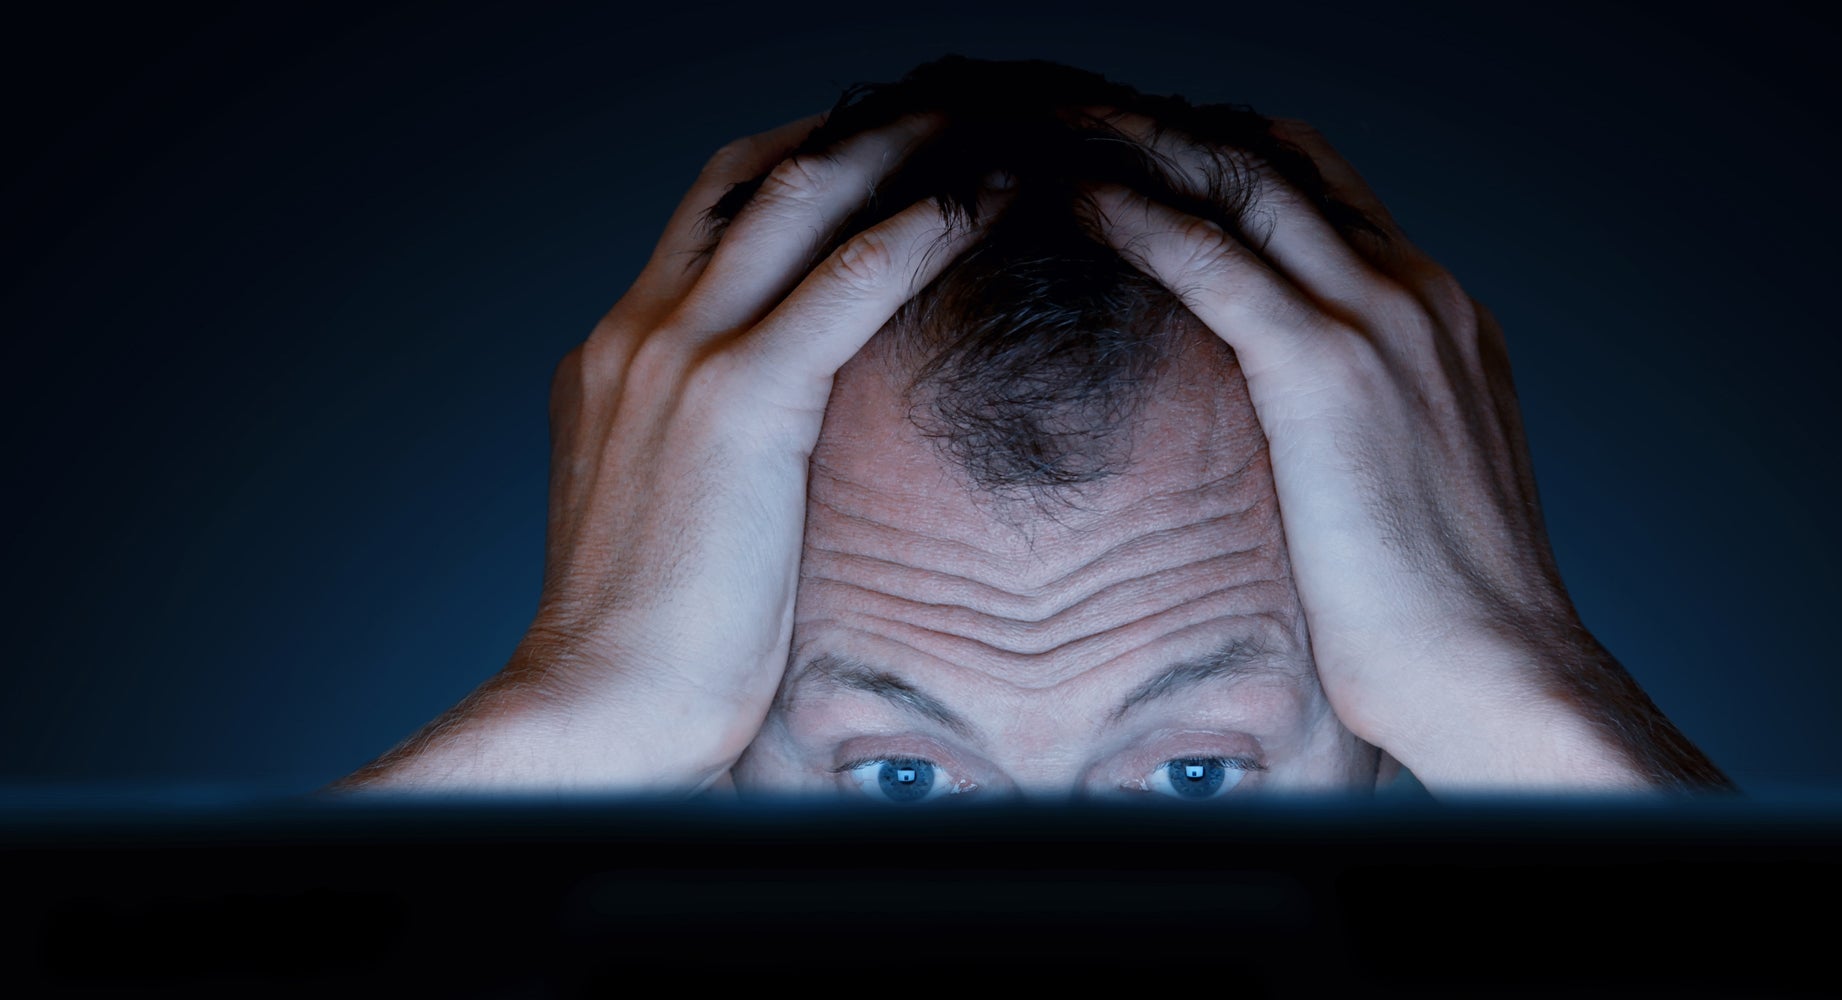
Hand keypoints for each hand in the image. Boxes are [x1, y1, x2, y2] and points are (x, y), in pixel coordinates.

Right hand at [341, 111, 1008, 791]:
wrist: (597, 708)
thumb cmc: (650, 640)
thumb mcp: (672, 511)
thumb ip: (710, 445)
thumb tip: (785, 437)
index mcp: (615, 354)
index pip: (710, 213)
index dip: (798, 163)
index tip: (878, 147)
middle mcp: (636, 332)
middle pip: (750, 177)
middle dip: (853, 128)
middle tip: (942, 105)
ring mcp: (676, 356)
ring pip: (798, 198)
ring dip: (897, 147)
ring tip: (982, 124)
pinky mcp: (735, 399)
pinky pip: (846, 279)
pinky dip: (921, 226)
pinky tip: (982, 200)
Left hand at [1079, 113, 1725, 790]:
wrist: (1495, 671)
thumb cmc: (1440, 611)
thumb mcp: (1407, 482)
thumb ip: (1357, 423)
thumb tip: (1283, 434)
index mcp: (1440, 315)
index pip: (1322, 188)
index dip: (1228, 159)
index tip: (1145, 157)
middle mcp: (1418, 292)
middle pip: (1279, 159)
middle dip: (1174, 130)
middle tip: (1079, 120)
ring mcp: (1380, 316)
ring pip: (1243, 179)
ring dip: (1142, 145)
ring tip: (1055, 131)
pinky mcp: (1327, 364)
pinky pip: (1212, 253)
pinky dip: (1137, 213)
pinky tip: (1073, 198)